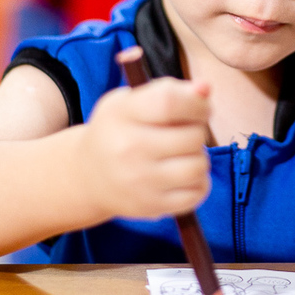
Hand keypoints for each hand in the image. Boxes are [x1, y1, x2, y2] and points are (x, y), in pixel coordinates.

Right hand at [71, 78, 211, 221]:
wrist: (89, 176)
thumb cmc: (119, 130)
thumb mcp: (131, 101)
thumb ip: (170, 90)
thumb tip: (205, 88)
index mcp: (122, 115)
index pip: (170, 103)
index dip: (196, 103)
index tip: (200, 107)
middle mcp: (128, 149)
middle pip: (191, 136)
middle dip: (198, 131)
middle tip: (185, 132)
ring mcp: (140, 182)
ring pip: (198, 166)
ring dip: (199, 157)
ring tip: (183, 154)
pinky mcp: (152, 206)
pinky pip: (197, 193)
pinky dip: (198, 182)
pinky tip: (182, 175)